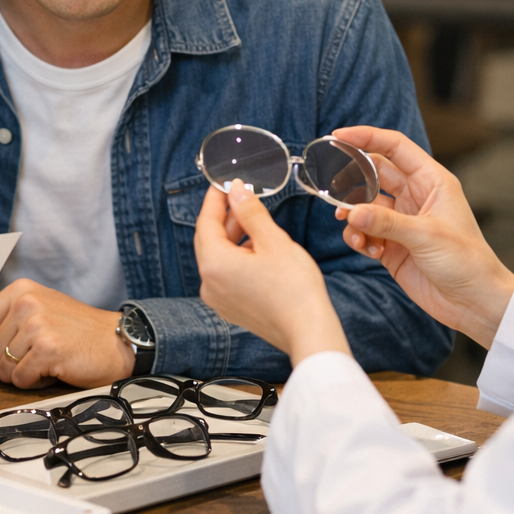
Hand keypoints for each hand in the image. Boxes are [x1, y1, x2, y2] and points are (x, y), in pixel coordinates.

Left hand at [0, 279, 134, 388]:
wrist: (116, 342)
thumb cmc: (76, 332)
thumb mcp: (40, 310)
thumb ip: (7, 318)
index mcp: (20, 290)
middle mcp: (26, 302)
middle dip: (5, 366)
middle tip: (32, 360)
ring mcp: (37, 324)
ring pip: (2, 368)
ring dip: (21, 375)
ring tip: (44, 363)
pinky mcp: (47, 349)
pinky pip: (19, 379)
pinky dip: (33, 383)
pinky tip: (52, 371)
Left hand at [195, 182, 350, 364]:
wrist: (308, 331)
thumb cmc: (294, 288)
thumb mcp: (273, 240)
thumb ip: (250, 212)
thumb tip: (236, 190)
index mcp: (214, 264)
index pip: (205, 222)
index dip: (214, 200)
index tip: (223, 183)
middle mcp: (209, 283)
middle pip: (209, 241)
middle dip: (224, 217)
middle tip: (241, 197)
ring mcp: (219, 299)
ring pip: (219, 258)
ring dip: (233, 237)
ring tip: (254, 221)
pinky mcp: (231, 308)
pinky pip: (226, 275)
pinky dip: (237, 258)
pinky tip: (256, 248)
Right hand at [332, 126, 513, 348]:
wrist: (475, 303)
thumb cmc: (466, 261)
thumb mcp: (426, 236)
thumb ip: (386, 222)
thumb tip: (351, 212)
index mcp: (431, 181)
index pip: (395, 147)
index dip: (367, 138)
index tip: (338, 137)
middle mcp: (415, 197)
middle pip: (374, 175)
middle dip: (351, 180)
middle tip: (330, 188)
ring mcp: (402, 222)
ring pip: (365, 206)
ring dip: (353, 216)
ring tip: (353, 230)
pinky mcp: (393, 246)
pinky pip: (366, 233)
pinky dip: (359, 239)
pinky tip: (367, 250)